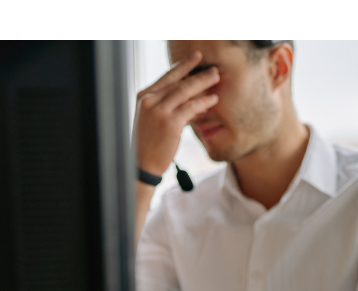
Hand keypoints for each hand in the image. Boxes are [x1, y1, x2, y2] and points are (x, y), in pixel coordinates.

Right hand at [134, 50, 219, 176]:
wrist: (141, 165)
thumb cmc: (148, 144)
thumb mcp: (152, 119)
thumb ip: (166, 105)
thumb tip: (187, 97)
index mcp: (144, 97)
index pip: (166, 77)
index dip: (183, 66)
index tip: (196, 57)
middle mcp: (149, 100)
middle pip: (178, 82)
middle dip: (197, 73)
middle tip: (213, 68)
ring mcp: (159, 111)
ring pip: (185, 91)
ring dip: (202, 83)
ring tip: (216, 77)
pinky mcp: (170, 123)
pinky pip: (190, 107)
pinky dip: (203, 102)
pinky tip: (213, 99)